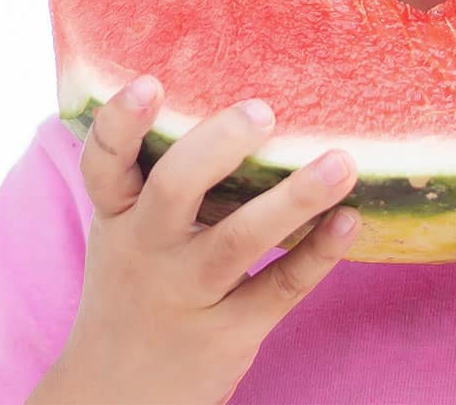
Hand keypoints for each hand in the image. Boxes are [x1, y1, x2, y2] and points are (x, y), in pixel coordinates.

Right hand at [29, 76, 360, 404]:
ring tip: (342, 162)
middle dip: (218, 147)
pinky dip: (318, 254)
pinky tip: (351, 219)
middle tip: (263, 112)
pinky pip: (279, 288)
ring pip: (239, 240)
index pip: (104, 163)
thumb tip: (233, 90)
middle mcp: (146, 249)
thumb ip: (160, 174)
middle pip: (174, 190)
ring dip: (294, 199)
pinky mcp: (229, 332)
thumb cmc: (135, 287)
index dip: (121, 123)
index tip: (149, 82)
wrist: (116, 399)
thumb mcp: (126, 231)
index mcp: (118, 214)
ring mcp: (188, 293)